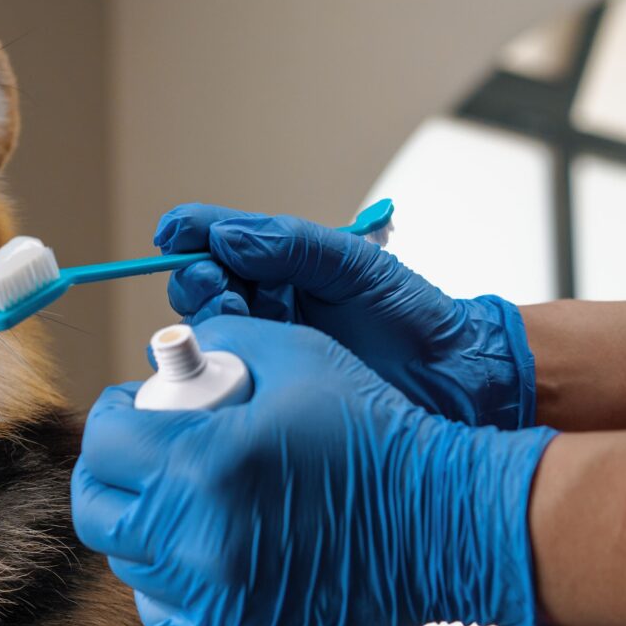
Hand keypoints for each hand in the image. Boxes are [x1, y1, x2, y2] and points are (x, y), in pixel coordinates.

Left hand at [72, 316, 558, 625]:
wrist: (443, 521)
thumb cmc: (375, 432)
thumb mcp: (298, 355)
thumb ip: (221, 343)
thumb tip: (171, 357)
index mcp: (203, 461)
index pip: (104, 442)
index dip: (114, 416)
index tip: (133, 409)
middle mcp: (196, 535)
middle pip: (98, 509)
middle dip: (109, 473)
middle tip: (139, 455)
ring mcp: (213, 593)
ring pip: (127, 561)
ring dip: (140, 524)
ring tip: (178, 496)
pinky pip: (163, 611)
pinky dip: (166, 581)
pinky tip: (195, 550)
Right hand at [156, 204, 538, 428]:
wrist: (453, 378)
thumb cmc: (412, 316)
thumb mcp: (355, 265)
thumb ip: (292, 245)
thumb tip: (227, 237)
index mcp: (284, 266)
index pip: (222, 241)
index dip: (192, 233)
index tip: (173, 232)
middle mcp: (267, 305)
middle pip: (201, 285)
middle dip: (196, 278)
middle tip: (214, 282)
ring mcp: (265, 349)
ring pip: (206, 329)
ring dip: (206, 317)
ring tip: (234, 314)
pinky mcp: (268, 393)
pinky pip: (221, 376)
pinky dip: (211, 365)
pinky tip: (224, 360)